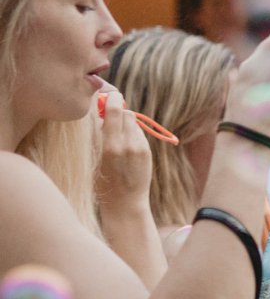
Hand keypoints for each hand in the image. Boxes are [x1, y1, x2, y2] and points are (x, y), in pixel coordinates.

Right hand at [92, 86, 153, 212]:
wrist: (124, 203)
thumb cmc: (101, 182)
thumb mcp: (93, 158)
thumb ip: (98, 135)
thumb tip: (101, 113)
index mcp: (110, 146)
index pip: (114, 111)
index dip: (112, 99)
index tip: (108, 95)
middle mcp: (127, 145)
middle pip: (125, 113)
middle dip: (117, 111)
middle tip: (108, 115)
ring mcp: (140, 148)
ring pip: (132, 122)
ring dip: (124, 122)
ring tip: (115, 135)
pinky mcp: (146, 151)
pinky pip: (138, 133)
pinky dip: (130, 133)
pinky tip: (123, 145)